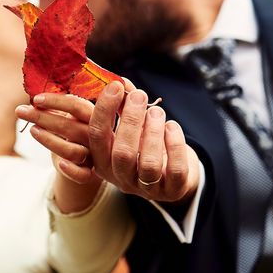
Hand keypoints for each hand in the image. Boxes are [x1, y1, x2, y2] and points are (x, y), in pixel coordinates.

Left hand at [15, 96, 101, 213]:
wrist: (87, 156)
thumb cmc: (74, 128)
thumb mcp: (70, 114)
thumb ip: (57, 107)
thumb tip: (34, 99)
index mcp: (96, 115)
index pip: (78, 106)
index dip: (56, 101)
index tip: (36, 99)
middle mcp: (98, 135)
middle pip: (70, 127)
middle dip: (42, 117)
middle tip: (21, 111)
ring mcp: (94, 155)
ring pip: (72, 151)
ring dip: (49, 140)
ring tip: (32, 130)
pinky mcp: (89, 173)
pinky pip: (82, 175)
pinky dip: (70, 171)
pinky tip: (58, 164)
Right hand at [88, 80, 199, 203]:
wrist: (171, 177)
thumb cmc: (144, 147)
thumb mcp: (130, 128)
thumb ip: (123, 106)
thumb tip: (121, 81)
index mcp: (103, 161)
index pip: (97, 136)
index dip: (104, 110)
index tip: (116, 86)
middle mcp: (121, 178)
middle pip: (122, 152)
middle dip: (131, 119)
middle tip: (140, 95)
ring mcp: (146, 188)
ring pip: (149, 164)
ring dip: (153, 132)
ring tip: (157, 112)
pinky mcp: (172, 191)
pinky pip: (175, 170)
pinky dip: (175, 145)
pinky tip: (172, 126)